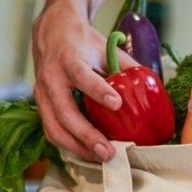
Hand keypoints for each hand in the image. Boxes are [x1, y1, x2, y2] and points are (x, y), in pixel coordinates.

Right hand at [32, 0, 136, 161]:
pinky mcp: (41, 106)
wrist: (51, 33)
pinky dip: (69, 145)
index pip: (81, 75)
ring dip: (77, 147)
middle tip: (108, 151)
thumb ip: (125, 67)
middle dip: (87, 135)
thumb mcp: (104, 47)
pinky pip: (52, 130)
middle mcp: (51, 77)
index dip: (98, 90)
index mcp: (69, 59)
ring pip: (54, 127)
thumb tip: (151, 88)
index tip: (116, 104)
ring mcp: (42, 94)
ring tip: (100, 158)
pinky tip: (88, 152)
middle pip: (65, 112)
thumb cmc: (82, 42)